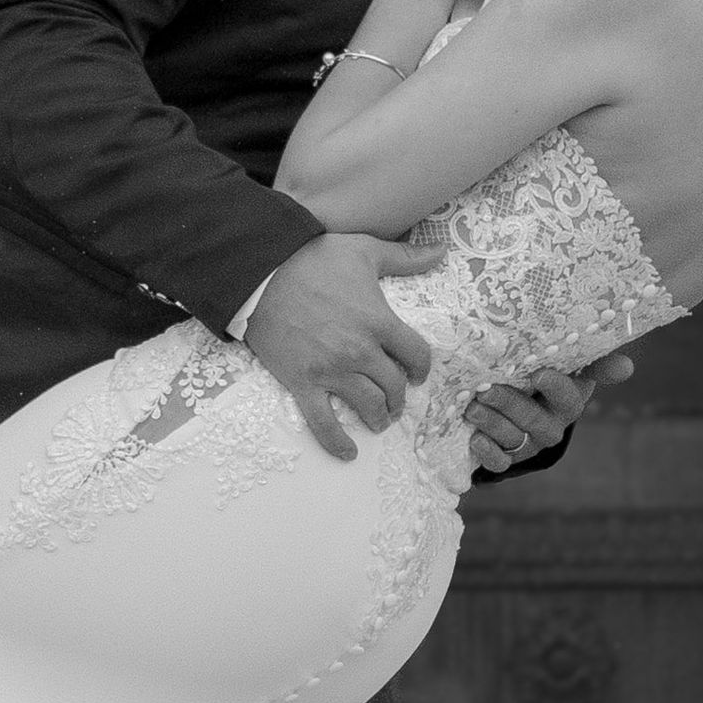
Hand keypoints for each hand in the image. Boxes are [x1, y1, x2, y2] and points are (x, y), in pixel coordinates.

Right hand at [245, 233, 440, 463]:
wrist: (261, 272)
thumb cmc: (314, 258)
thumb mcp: (365, 250)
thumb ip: (406, 256)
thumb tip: (441, 249)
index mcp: (378, 321)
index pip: (416, 355)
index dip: (422, 367)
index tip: (417, 373)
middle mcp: (359, 351)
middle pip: (394, 385)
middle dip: (399, 396)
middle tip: (396, 399)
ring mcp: (331, 371)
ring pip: (368, 405)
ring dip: (379, 417)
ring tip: (380, 420)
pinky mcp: (303, 382)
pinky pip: (323, 422)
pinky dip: (338, 442)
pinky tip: (349, 453)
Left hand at [467, 350, 634, 473]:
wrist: (519, 405)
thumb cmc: (545, 378)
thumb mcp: (569, 367)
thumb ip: (595, 364)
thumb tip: (628, 367)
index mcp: (568, 402)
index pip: (569, 399)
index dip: (556, 388)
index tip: (538, 373)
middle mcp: (551, 426)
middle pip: (534, 421)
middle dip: (510, 405)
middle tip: (486, 390)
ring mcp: (528, 444)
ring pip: (513, 439)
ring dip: (492, 424)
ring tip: (472, 407)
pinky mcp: (507, 459)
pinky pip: (499, 463)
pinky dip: (487, 453)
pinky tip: (475, 439)